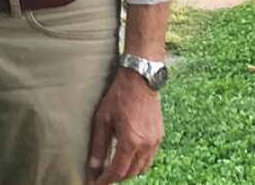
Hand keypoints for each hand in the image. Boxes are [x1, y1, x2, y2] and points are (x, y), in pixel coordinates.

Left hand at [86, 68, 163, 182]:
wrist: (140, 80)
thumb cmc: (118, 96)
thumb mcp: (102, 118)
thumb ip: (99, 144)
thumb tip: (95, 165)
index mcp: (130, 141)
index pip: (118, 171)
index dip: (107, 180)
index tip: (97, 183)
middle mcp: (146, 145)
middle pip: (131, 172)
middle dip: (117, 177)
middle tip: (103, 176)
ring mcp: (155, 142)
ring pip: (142, 167)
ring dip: (128, 171)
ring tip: (114, 167)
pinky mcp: (159, 137)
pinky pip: (149, 158)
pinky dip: (138, 162)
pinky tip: (127, 156)